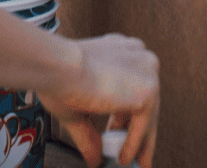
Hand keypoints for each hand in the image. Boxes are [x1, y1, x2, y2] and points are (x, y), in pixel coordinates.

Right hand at [37, 34, 158, 167]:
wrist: (57, 67)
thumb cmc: (58, 77)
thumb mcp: (78, 108)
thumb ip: (91, 132)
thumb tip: (94, 158)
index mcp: (120, 50)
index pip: (133, 84)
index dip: (127, 112)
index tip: (118, 132)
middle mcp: (137, 54)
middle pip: (145, 100)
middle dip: (135, 130)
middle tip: (126, 153)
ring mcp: (146, 69)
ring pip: (148, 114)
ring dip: (137, 141)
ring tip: (123, 160)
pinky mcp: (148, 89)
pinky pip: (144, 124)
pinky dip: (134, 144)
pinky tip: (123, 158)